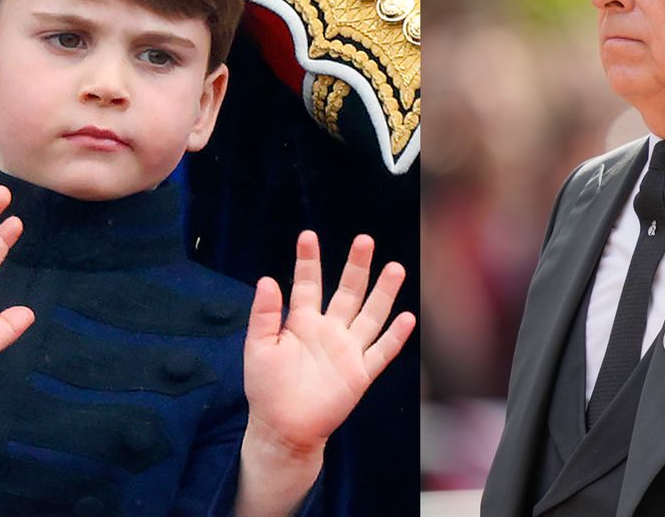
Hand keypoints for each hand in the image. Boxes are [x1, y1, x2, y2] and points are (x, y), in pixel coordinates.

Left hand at [243, 231, 415, 455]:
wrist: (282, 429)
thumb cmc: (266, 389)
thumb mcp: (257, 348)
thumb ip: (263, 315)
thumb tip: (266, 279)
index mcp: (301, 322)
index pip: (307, 284)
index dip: (308, 260)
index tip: (308, 235)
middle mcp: (329, 331)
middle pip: (348, 292)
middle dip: (357, 267)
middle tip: (365, 240)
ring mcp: (347, 351)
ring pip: (370, 315)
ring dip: (383, 293)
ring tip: (395, 268)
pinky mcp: (359, 374)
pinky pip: (381, 353)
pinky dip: (395, 337)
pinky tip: (407, 318)